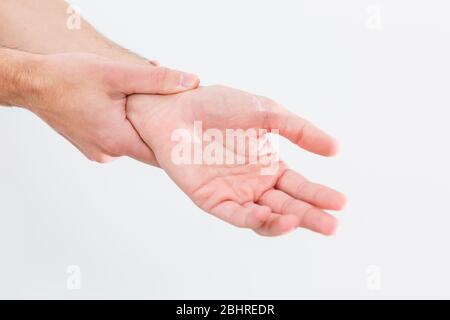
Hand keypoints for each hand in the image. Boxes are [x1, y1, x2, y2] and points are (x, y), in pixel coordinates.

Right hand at [26, 52, 198, 164]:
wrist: (32, 84)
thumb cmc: (68, 77)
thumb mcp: (116, 73)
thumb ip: (156, 80)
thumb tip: (190, 82)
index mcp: (117, 139)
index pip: (161, 153)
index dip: (178, 139)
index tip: (190, 127)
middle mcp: (108, 152)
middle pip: (148, 147)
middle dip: (162, 128)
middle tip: (174, 108)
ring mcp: (99, 151)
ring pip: (134, 142)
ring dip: (143, 125)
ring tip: (147, 103)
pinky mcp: (92, 146)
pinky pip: (119, 139)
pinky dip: (127, 125)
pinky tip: (127, 106)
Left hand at [126, 86, 345, 235]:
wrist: (177, 106)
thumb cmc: (218, 106)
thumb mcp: (266, 113)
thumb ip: (299, 130)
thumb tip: (336, 149)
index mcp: (269, 166)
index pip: (300, 187)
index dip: (319, 196)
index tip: (341, 202)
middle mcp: (254, 184)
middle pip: (287, 207)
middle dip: (310, 217)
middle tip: (333, 225)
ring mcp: (233, 193)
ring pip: (264, 217)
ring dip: (283, 222)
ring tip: (300, 221)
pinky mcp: (211, 198)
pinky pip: (235, 214)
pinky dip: (253, 219)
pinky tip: (269, 216)